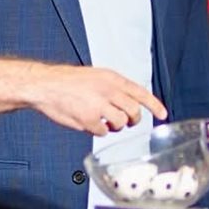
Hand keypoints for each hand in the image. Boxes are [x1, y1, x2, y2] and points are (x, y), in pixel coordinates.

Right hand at [27, 66, 165, 133]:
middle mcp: (108, 90)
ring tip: (103, 121)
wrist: (45, 85)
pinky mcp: (88, 119)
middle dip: (132, 120)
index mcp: (112, 78)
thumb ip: (114, 88)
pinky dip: (98, 130)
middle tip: (126, 122)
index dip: (154, 105)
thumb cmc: (68, 82)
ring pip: (120, 123)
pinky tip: (89, 123)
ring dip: (114, 126)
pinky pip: (103, 132)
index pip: (140, 92)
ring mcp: (99, 105)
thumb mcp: (96, 76)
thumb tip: (129, 103)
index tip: (162, 115)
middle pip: (134, 111)